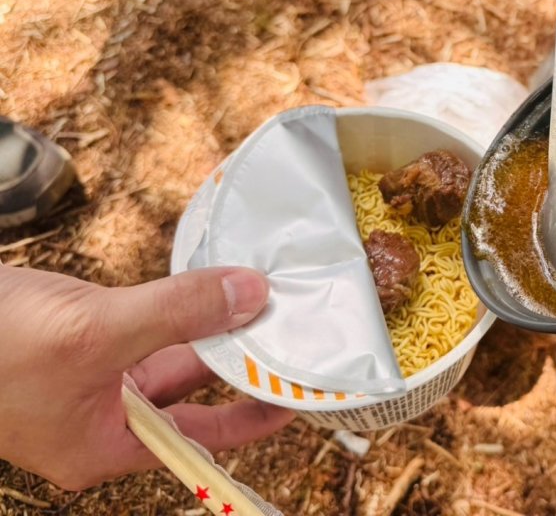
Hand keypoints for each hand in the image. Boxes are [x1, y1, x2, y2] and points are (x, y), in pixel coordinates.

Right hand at [0, 265, 292, 490]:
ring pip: (169, 356)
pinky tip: (206, 286)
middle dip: (237, 361)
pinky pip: (144, 329)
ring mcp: (87, 381)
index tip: (301, 393)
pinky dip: (176, 310)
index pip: (203, 438)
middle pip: (191, 393)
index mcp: (106, 445)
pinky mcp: (77, 343)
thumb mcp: (95, 331)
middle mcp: (101, 419)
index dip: (255, 417)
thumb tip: (251, 295)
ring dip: (209, 328)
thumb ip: (178, 314)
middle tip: (291, 329)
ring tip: (261, 300)